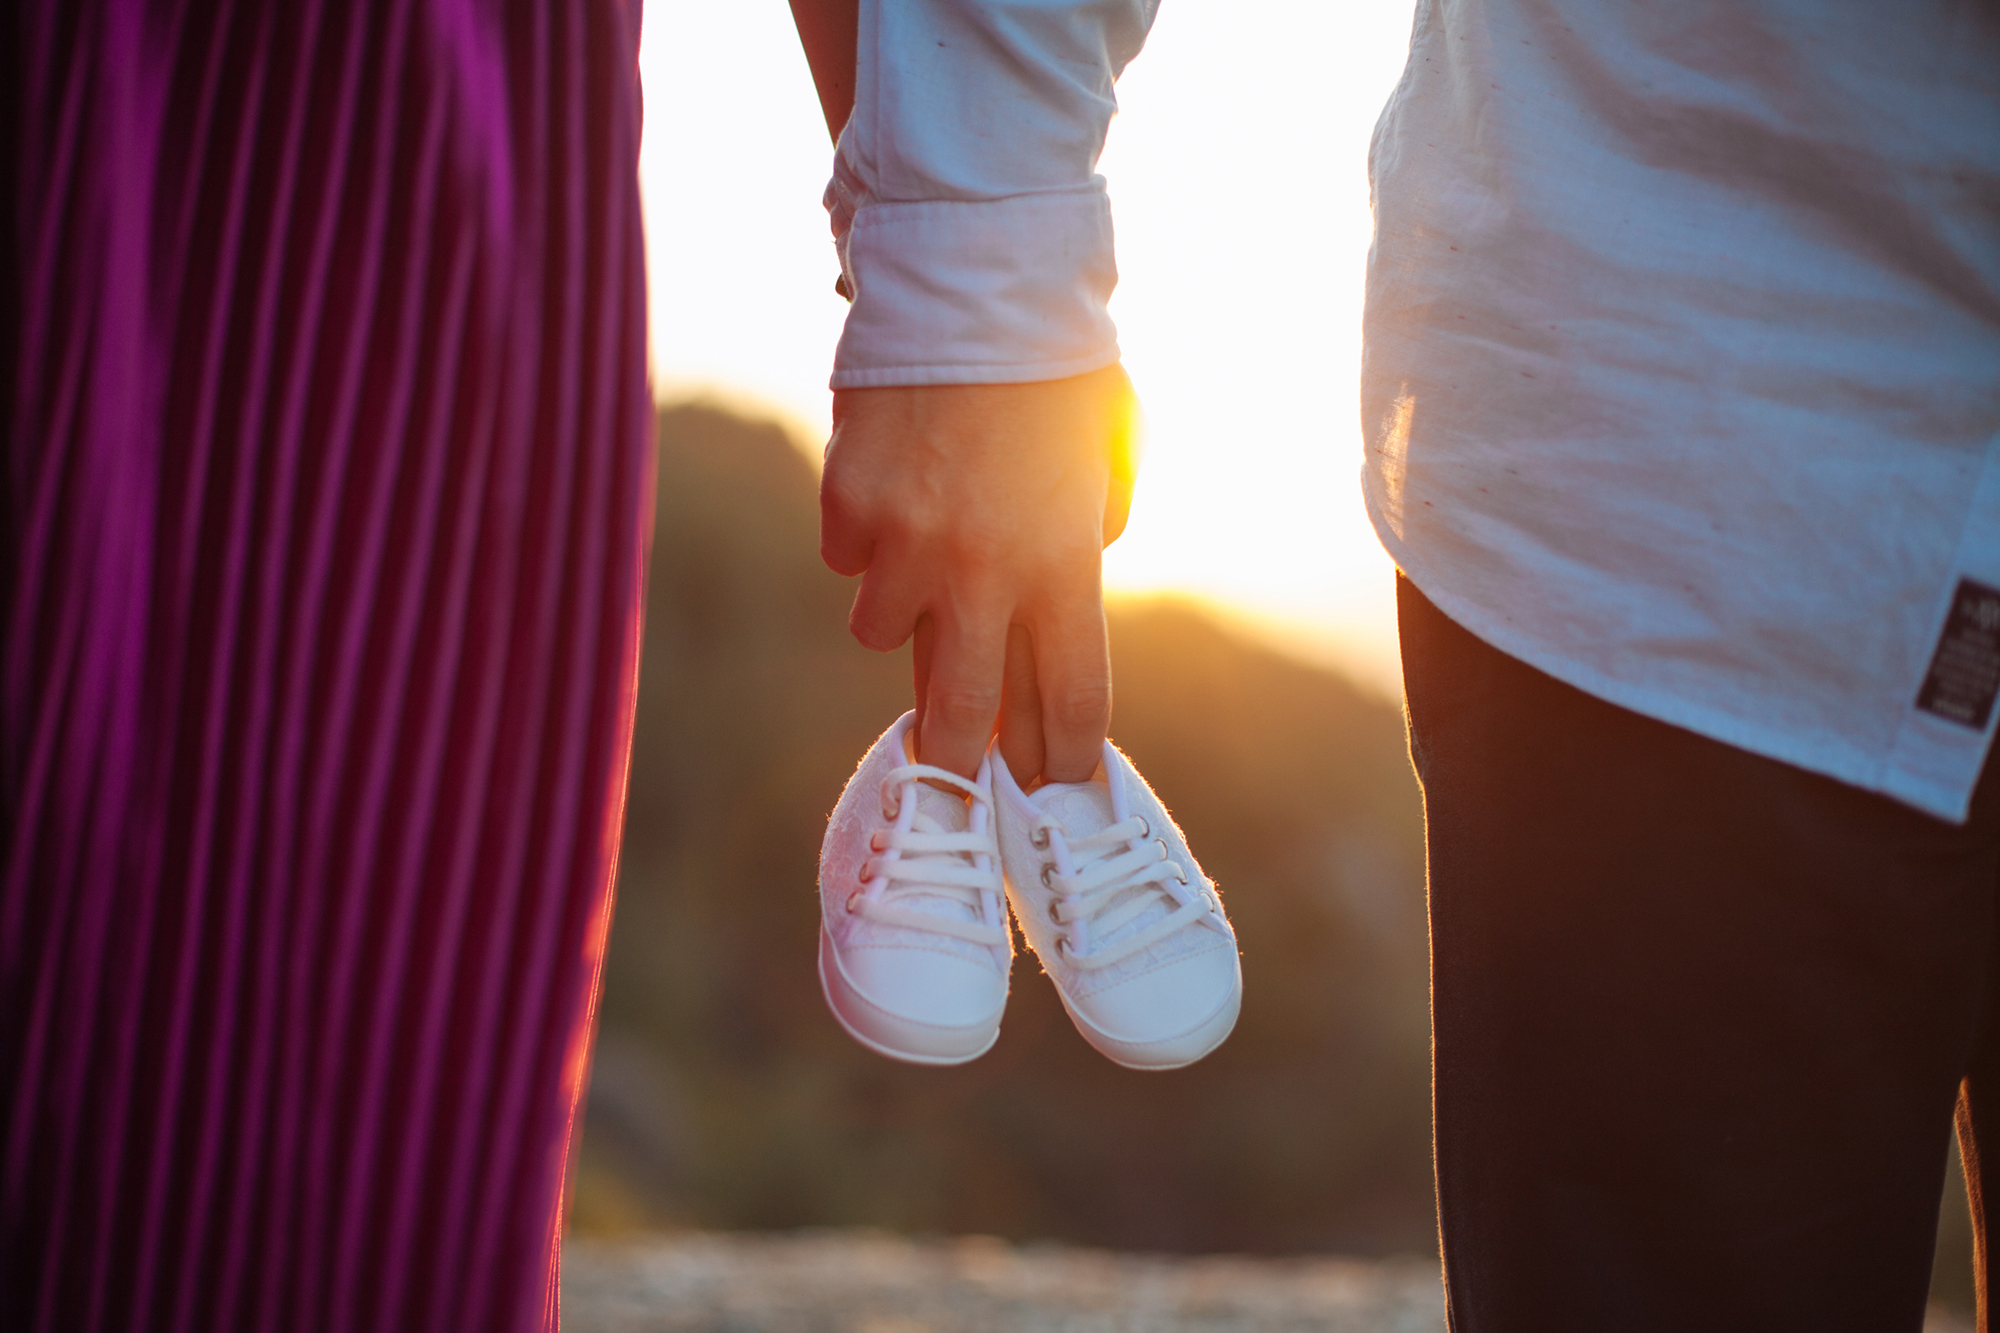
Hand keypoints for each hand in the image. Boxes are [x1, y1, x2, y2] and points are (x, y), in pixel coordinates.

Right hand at [820, 364, 1138, 783]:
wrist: (971, 286)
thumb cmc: (1055, 371)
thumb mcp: (1109, 458)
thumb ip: (1089, 537)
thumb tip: (1050, 599)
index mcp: (1063, 561)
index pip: (1071, 694)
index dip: (1064, 753)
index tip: (1056, 783)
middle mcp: (982, 570)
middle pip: (960, 711)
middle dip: (958, 764)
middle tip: (954, 786)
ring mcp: (905, 544)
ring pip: (881, 635)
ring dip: (901, 615)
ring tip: (924, 557)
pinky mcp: (846, 508)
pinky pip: (849, 561)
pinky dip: (866, 544)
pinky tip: (893, 493)